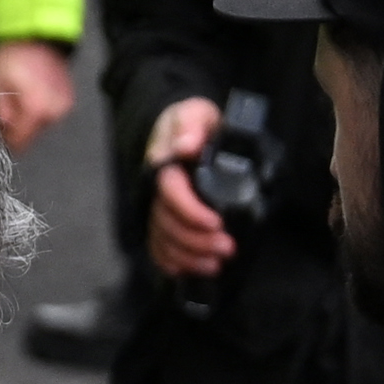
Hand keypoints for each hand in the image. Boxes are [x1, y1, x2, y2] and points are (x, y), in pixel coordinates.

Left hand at [0, 39, 78, 155]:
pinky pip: (50, 113)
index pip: (21, 140)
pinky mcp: (68, 98)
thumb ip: (1, 112)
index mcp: (37, 108)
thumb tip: (3, 129)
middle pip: (32, 134)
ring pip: (41, 124)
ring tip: (18, 98)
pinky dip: (40, 109)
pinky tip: (31, 95)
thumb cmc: (15, 56)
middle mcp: (54, 110)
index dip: (6, 141)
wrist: (37, 35)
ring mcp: (64, 105)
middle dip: (17, 127)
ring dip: (29, 118)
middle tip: (5, 112)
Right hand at [142, 97, 235, 282]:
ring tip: (215, 264)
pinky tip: (193, 270)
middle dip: (196, 241)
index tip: (216, 223)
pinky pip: (158, 249)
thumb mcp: (198, 113)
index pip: (170, 193)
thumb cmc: (195, 124)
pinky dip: (173, 263)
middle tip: (226, 248)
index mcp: (166, 166)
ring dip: (189, 257)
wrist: (187, 133)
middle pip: (167, 223)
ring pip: (163, 240)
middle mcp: (157, 191)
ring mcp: (158, 209)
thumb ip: (193, 124)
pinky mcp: (162, 222)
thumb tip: (187, 145)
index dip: (191, 212)